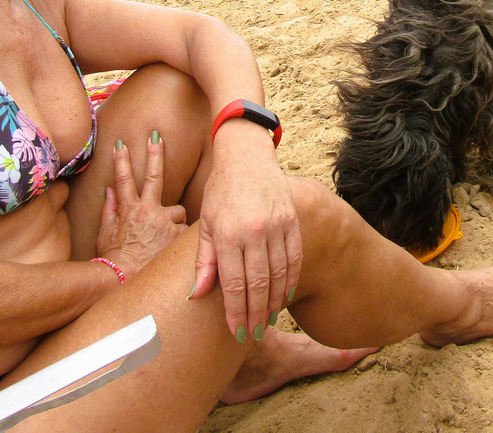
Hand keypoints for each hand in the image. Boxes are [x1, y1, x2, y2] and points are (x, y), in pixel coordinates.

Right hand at [95, 133, 186, 277]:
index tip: (121, 143)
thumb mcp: (105, 234)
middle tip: (156, 136)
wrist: (124, 279)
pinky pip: (184, 230)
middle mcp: (147, 211)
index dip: (121, 160)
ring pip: (178, 211)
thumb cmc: (113, 259)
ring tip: (165, 239)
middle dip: (154, 154)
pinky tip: (172, 249)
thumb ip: (109, 210)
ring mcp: (163, 222)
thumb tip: (109, 190)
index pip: (123, 179)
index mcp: (128, 209)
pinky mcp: (176, 235)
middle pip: (154, 176)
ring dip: (174, 220)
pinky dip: (180, 238)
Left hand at [191, 121, 301, 342]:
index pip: (234, 285)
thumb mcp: (206, 223)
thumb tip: (197, 295)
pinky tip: (285, 295)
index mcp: (228, 233)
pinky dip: (291, 279)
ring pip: (279, 274)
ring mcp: (276, 225)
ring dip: (274, 302)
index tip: (235, 333)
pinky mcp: (292, 220)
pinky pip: (295, 257)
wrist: (246, 157)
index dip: (236, 312)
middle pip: (258, 285)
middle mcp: (254, 231)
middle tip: (252, 335)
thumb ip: (204, 261)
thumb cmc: (220, 191)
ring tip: (267, 320)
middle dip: (255, 315)